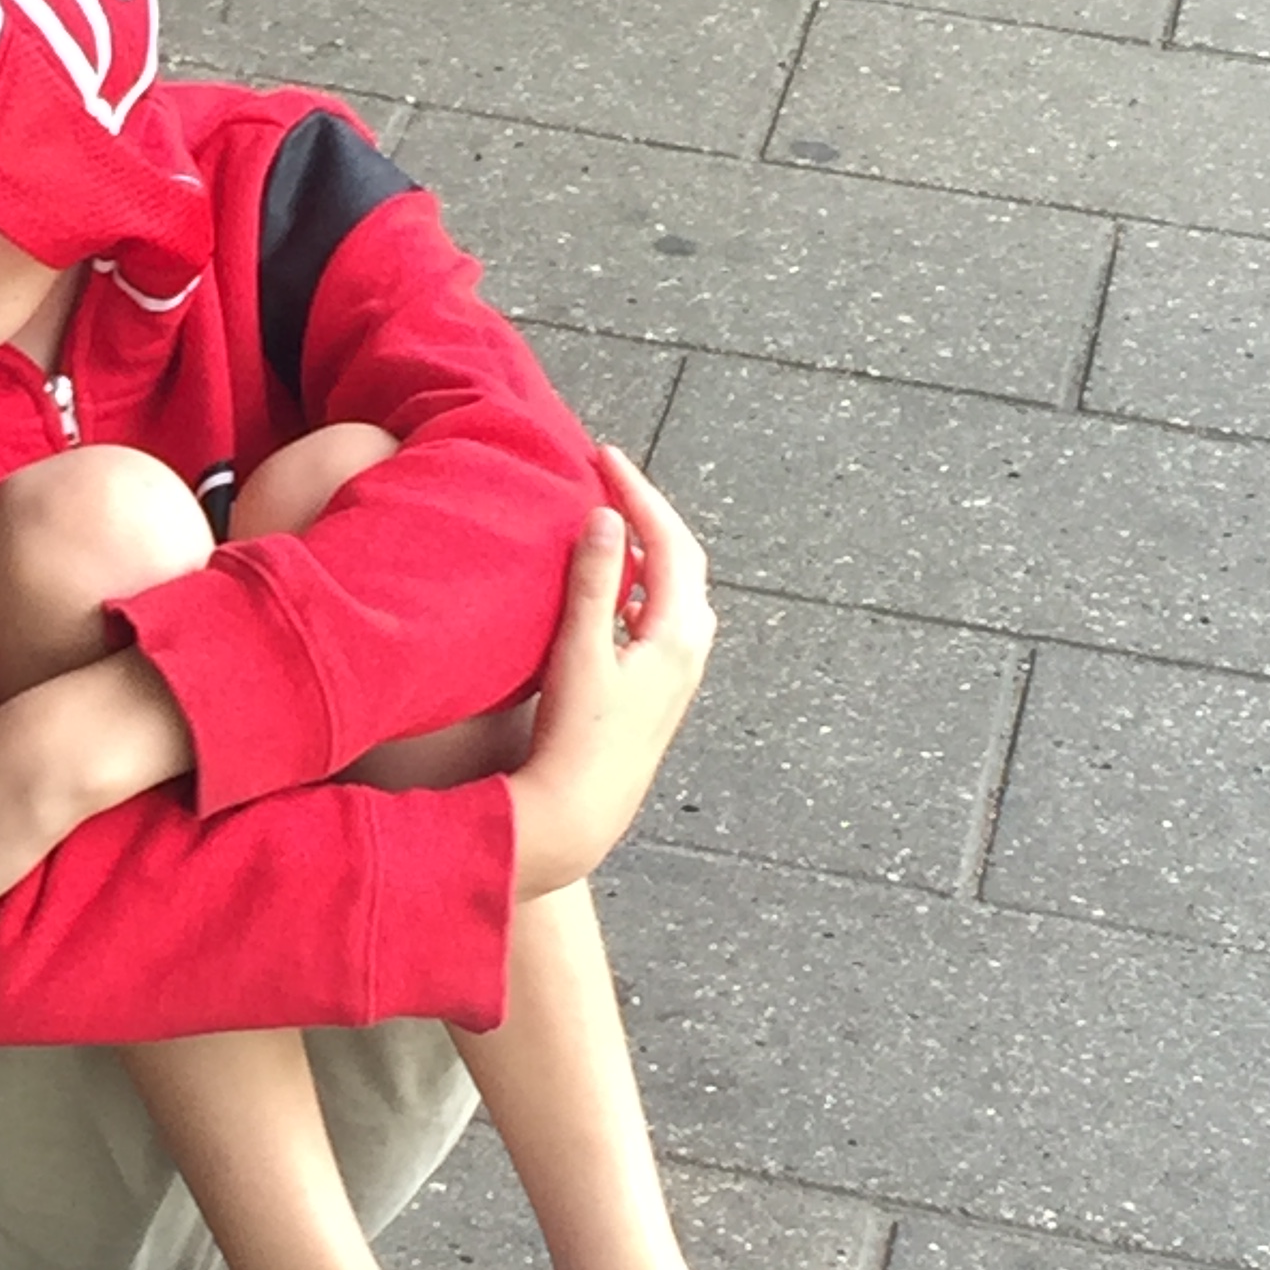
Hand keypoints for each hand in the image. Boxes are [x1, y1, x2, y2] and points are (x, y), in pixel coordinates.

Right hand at [503, 447, 714, 898]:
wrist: (582, 812)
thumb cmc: (580, 739)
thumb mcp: (581, 653)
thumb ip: (595, 583)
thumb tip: (607, 516)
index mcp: (678, 634)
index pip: (670, 541)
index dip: (639, 492)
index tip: (603, 457)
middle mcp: (689, 648)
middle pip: (682, 559)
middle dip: (648, 512)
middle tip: (608, 476)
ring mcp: (676, 670)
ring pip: (673, 588)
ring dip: (646, 547)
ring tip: (608, 517)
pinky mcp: (658, 687)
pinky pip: (659, 614)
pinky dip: (639, 582)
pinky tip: (608, 585)